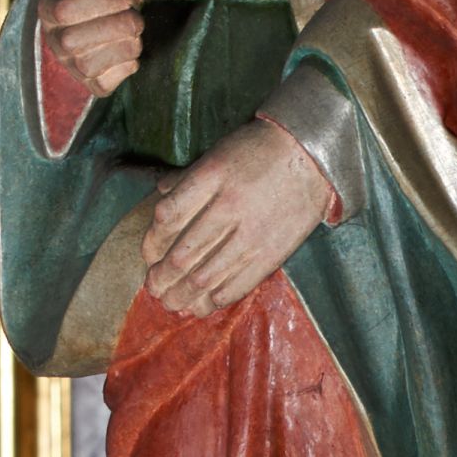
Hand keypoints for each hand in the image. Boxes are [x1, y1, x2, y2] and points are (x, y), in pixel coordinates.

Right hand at [45, 0, 142, 99]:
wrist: (84, 23)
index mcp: (48, 9)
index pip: (68, 10)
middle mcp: (54, 42)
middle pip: (87, 37)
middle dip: (125, 21)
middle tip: (134, 12)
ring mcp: (72, 67)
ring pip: (102, 61)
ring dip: (131, 42)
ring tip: (132, 30)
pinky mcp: (93, 87)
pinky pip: (112, 82)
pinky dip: (128, 64)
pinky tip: (125, 49)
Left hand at [140, 114, 335, 318]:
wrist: (308, 158)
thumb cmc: (257, 152)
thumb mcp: (217, 153)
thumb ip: (187, 178)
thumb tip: (160, 195)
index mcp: (211, 177)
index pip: (169, 216)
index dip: (153, 241)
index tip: (147, 254)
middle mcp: (228, 207)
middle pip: (184, 253)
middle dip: (163, 276)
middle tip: (152, 287)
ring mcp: (251, 234)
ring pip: (208, 275)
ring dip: (184, 294)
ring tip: (171, 302)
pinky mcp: (271, 254)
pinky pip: (238, 284)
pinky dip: (216, 299)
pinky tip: (202, 304)